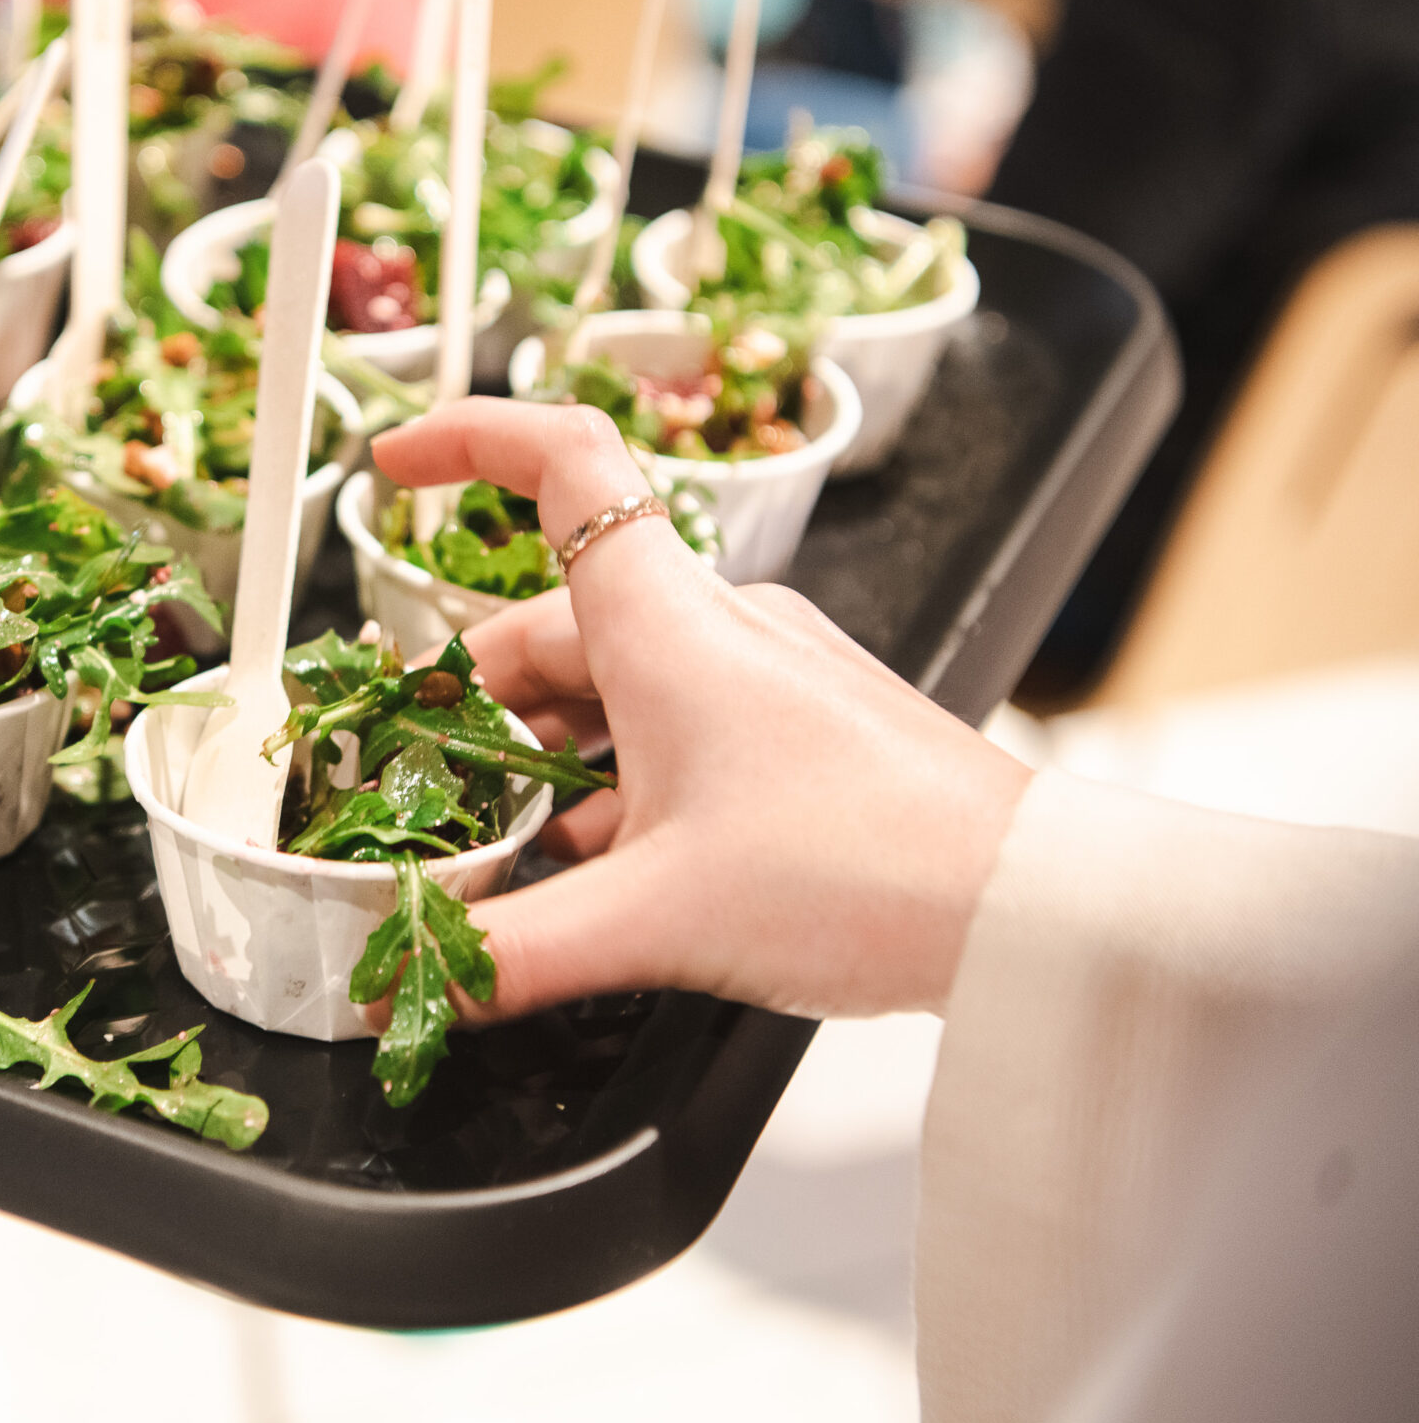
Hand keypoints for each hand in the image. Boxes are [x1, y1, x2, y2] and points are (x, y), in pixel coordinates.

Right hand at [371, 398, 1031, 1020]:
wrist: (1028, 908)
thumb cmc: (865, 872)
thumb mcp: (654, 920)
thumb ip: (511, 953)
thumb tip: (407, 983)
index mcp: (667, 623)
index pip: (561, 460)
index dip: (466, 439)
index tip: (393, 461)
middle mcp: (715, 627)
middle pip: (553, 621)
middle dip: (475, 702)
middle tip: (420, 789)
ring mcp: (763, 675)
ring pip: (613, 685)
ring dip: (545, 758)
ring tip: (507, 851)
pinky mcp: (799, 731)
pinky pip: (674, 730)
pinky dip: (616, 786)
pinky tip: (601, 870)